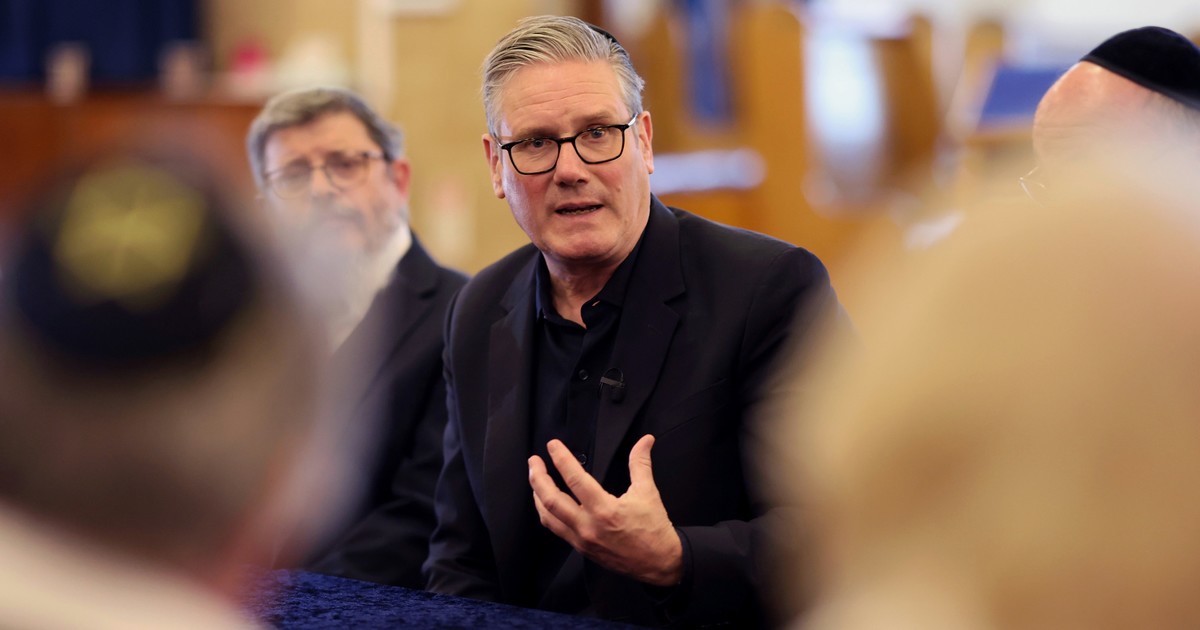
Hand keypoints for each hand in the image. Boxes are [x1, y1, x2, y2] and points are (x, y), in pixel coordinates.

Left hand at [528, 434, 682, 586]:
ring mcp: (582, 540)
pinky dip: (547, 513)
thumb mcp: (648, 492)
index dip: (561, 459)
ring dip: (538, 496)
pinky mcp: (581, 548)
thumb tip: (645, 440)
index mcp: (605, 510)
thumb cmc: (653, 528)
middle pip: (552, 500)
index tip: (552, 445)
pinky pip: (556, 529)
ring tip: (535, 480)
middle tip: (533, 461)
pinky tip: (546, 503)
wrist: (660, 562)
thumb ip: (640, 463)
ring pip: (548, 517)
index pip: (575, 480)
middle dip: (538, 478)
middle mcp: (588, 526)